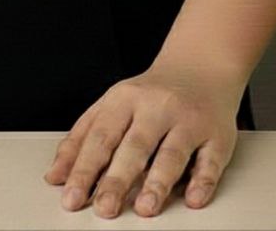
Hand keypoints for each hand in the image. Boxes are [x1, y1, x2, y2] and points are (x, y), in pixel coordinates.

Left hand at [42, 60, 246, 217]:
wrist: (199, 67)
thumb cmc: (150, 94)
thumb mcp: (111, 105)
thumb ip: (83, 138)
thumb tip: (57, 175)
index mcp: (124, 98)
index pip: (100, 136)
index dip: (84, 168)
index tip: (72, 195)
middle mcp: (156, 107)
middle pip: (134, 146)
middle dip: (117, 179)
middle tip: (103, 208)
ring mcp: (188, 121)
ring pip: (172, 153)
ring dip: (158, 182)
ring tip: (144, 208)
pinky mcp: (217, 136)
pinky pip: (210, 160)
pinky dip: (203, 181)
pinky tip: (192, 199)